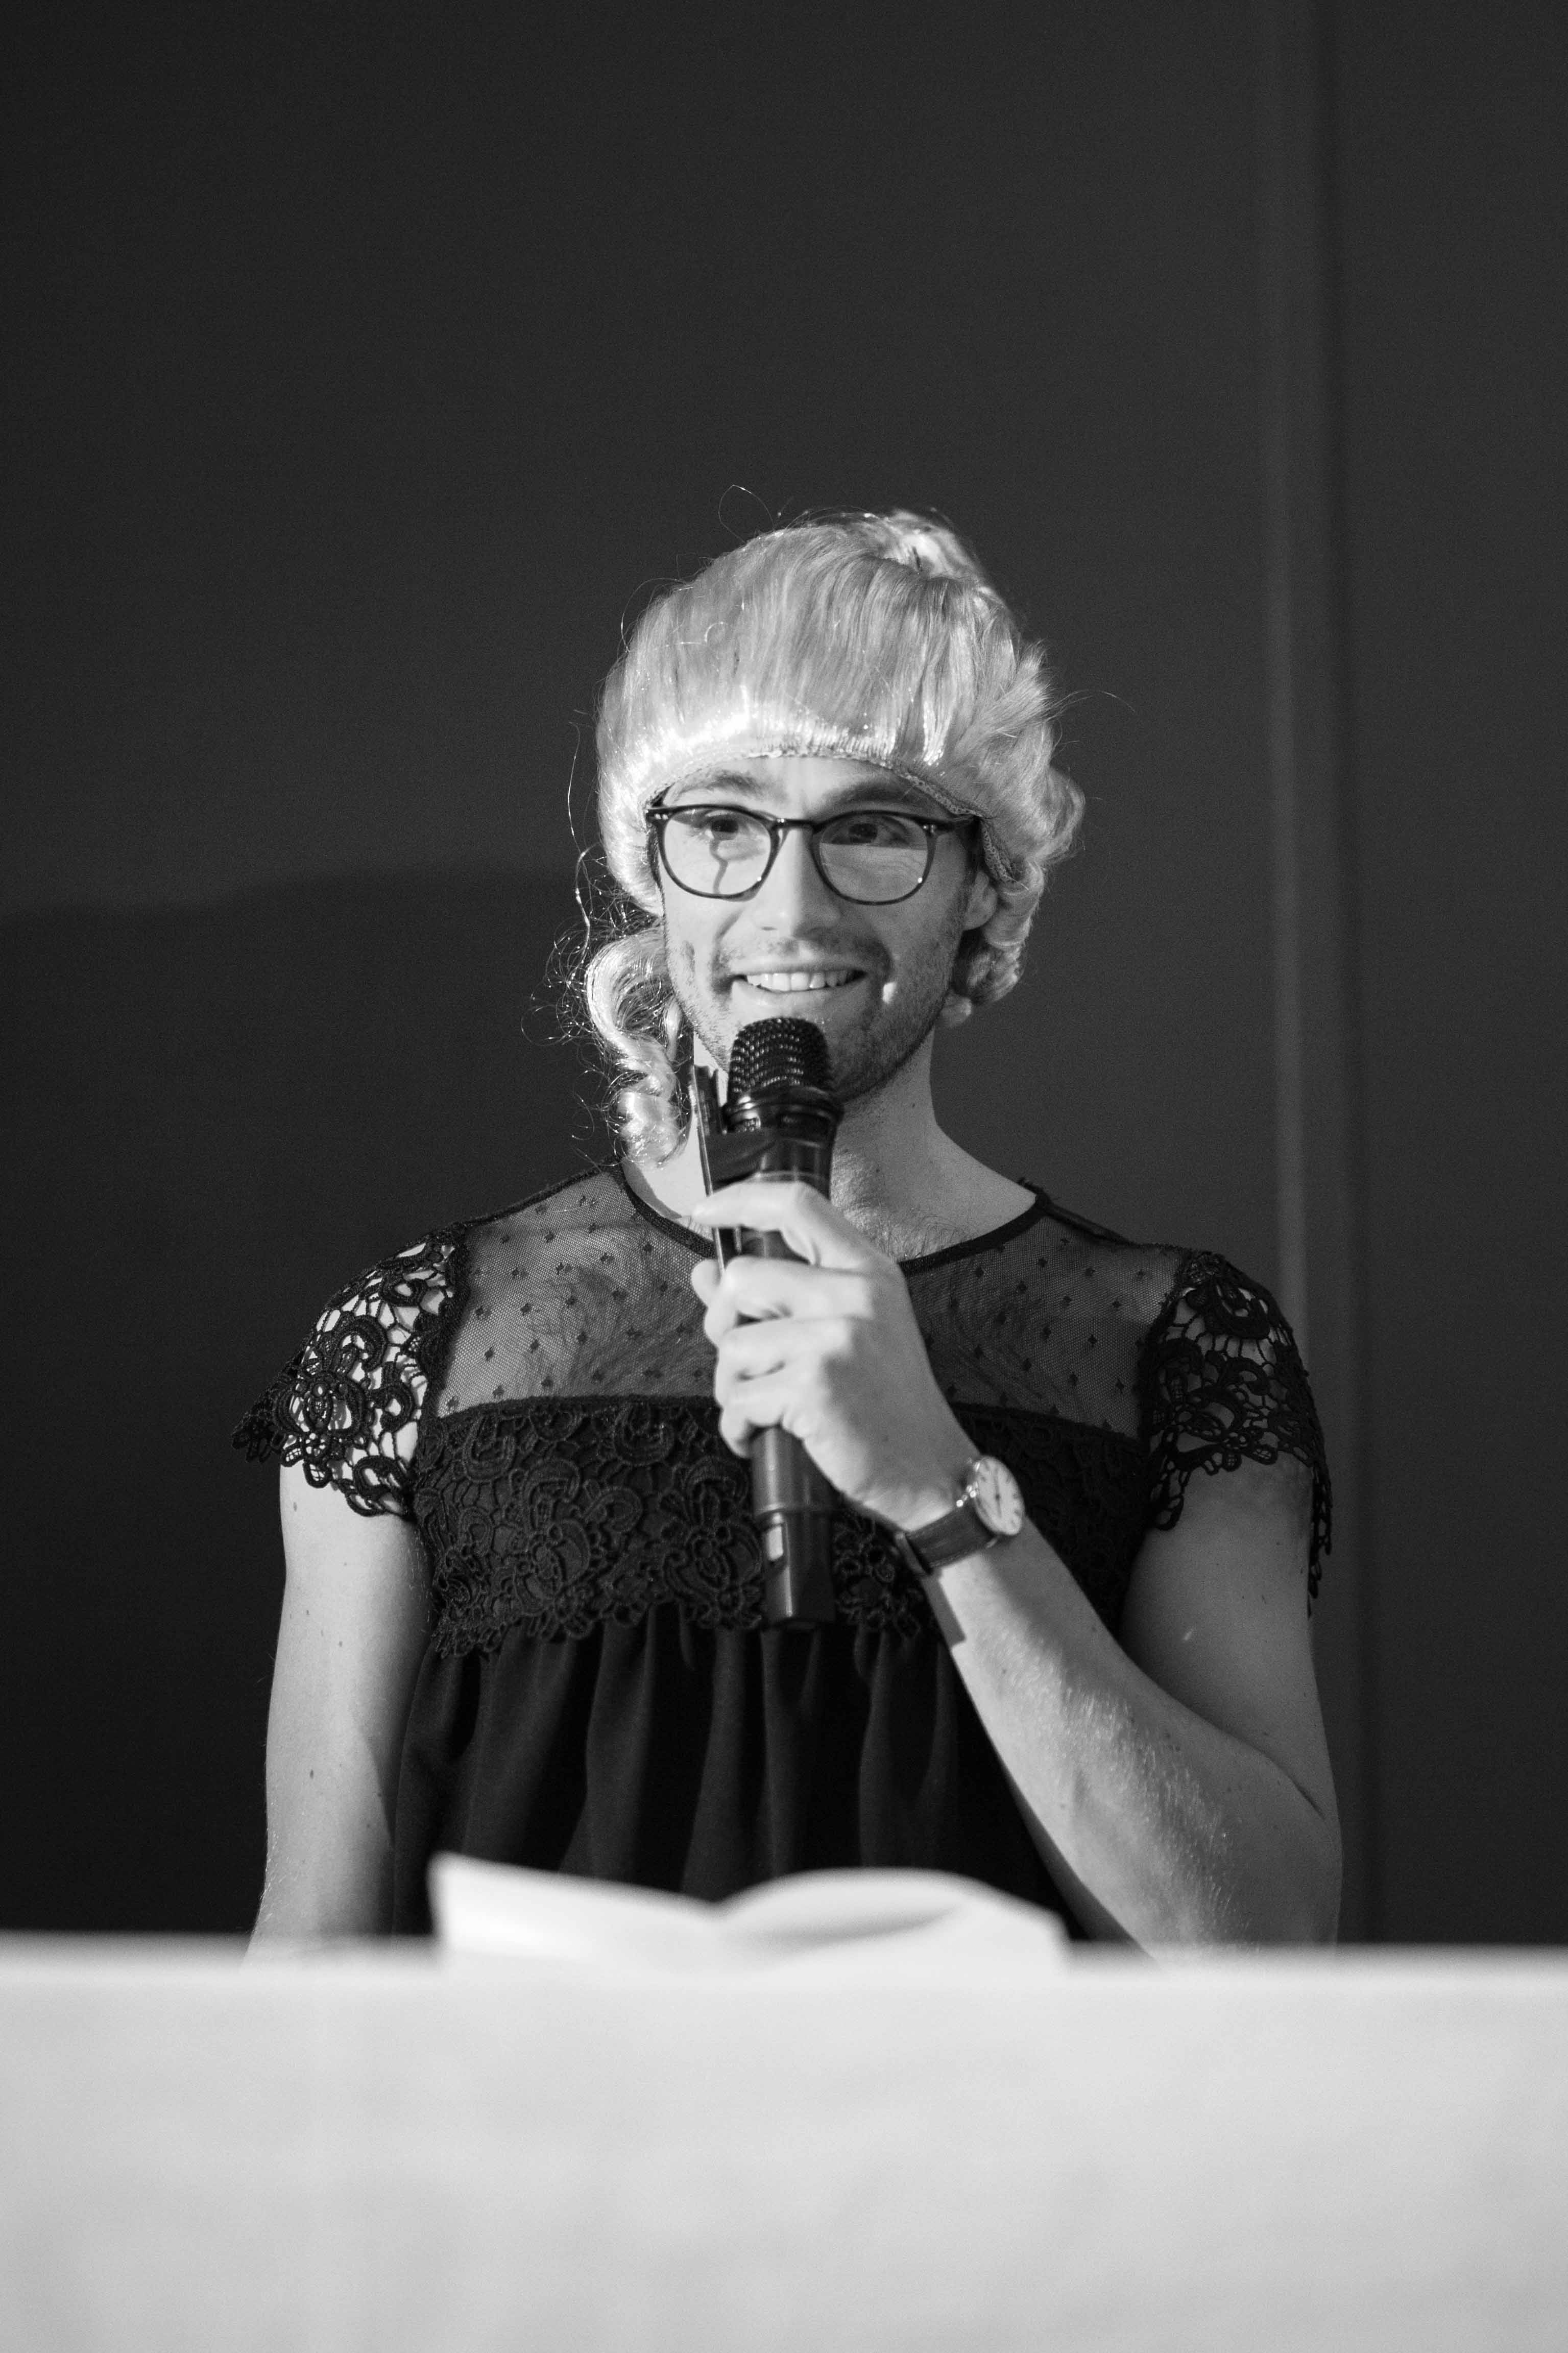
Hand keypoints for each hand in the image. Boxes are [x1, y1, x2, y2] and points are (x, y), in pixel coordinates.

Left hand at [688, 1180, 975, 1531]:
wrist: (930, 1472)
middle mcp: (855, 1294)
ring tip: (765, 1409)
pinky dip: (739, 1428)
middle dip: (723, 1327)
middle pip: (743, 1278)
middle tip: (745, 1366)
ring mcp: (837, 1337)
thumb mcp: (847, 1335)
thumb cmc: (885, 1406)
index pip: (797, 1204)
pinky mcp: (815, 1384)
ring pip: (733, 1345)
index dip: (740, 1200)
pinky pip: (740, 1399)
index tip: (704, 1212)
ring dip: (732, 1387)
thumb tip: (707, 1273)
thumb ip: (780, 1298)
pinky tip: (763, 1437)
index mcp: (868, 1271)